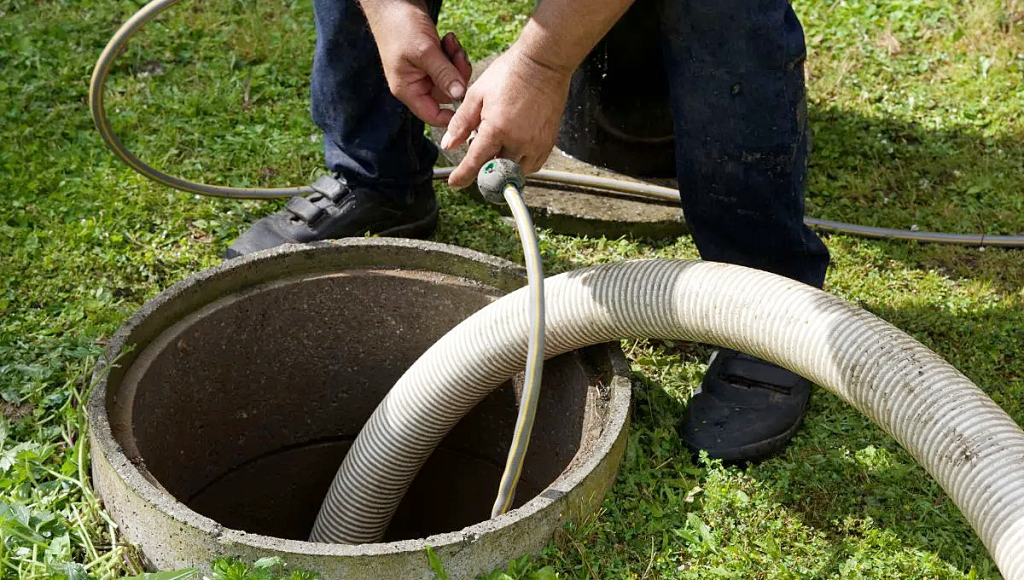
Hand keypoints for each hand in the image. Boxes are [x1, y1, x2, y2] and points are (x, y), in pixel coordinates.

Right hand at [367, 1, 470, 125]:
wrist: (393, 1)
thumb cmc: (400, 26)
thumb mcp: (424, 51)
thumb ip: (443, 74)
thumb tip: (459, 95)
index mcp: (408, 89)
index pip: (432, 116)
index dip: (451, 115)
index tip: (468, 102)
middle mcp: (416, 84)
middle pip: (447, 95)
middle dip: (457, 75)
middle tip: (458, 54)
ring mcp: (424, 71)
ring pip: (451, 78)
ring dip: (456, 61)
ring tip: (451, 42)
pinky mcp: (431, 59)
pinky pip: (449, 64)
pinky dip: (453, 52)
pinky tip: (449, 38)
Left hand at [440, 46, 570, 188]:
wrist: (543, 63)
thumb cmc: (509, 73)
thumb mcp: (476, 94)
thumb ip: (460, 122)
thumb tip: (448, 144)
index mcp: (497, 129)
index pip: (475, 163)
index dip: (462, 176)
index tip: (455, 183)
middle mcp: (518, 141)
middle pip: (496, 171)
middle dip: (484, 169)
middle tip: (478, 157)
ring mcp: (536, 143)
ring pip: (516, 171)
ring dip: (504, 168)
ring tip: (497, 149)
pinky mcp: (548, 142)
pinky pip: (533, 165)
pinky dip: (521, 164)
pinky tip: (514, 150)